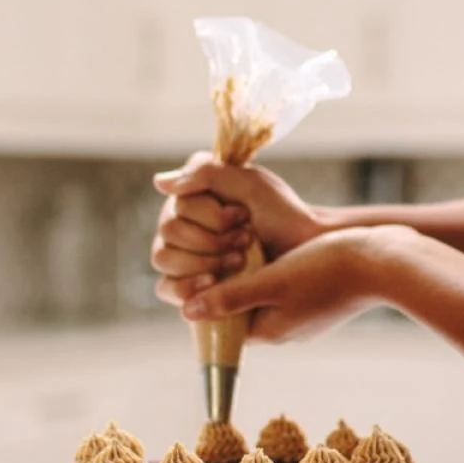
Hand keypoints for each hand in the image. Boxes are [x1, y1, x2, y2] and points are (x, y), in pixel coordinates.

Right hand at [149, 155, 333, 308]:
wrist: (304, 252)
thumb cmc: (281, 214)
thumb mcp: (250, 184)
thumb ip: (206, 174)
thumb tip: (159, 182)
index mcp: (194, 194)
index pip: (178, 206)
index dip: (211, 216)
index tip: (244, 216)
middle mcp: (183, 221)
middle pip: (169, 232)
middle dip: (212, 240)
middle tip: (246, 240)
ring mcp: (183, 253)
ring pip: (163, 258)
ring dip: (204, 261)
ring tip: (238, 261)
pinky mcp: (190, 283)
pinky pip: (165, 288)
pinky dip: (186, 286)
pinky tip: (213, 283)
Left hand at [181, 226, 408, 343]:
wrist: (383, 260)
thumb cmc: (327, 270)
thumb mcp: (271, 281)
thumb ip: (230, 297)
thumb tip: (188, 311)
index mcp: (270, 330)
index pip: (224, 324)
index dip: (207, 297)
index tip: (202, 267)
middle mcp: (285, 328)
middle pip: (241, 308)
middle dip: (228, 281)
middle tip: (223, 248)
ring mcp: (303, 313)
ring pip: (261, 294)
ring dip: (250, 271)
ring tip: (246, 242)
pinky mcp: (317, 297)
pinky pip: (283, 286)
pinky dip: (272, 268)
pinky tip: (274, 244)